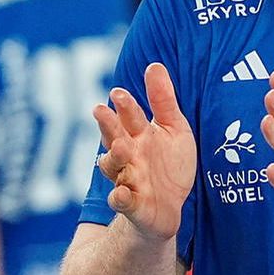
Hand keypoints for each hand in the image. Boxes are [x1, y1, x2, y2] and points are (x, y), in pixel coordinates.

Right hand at [93, 63, 196, 243]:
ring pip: (113, 167)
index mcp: (138, 135)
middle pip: (113, 137)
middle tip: (100, 110)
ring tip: (119, 147)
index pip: (129, 117)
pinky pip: (122, 201)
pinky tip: (121, 193)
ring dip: (113, 157)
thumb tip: (154, 64)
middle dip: (107, 125)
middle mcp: (128, 155)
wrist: (168, 210)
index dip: (124, 106)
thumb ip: (163, 101)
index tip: (118, 92)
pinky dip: (120, 197)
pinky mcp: (132, 205)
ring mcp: (128, 179)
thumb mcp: (174, 130)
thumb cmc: (169, 166)